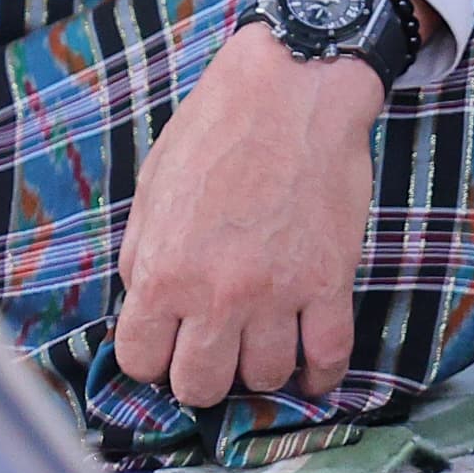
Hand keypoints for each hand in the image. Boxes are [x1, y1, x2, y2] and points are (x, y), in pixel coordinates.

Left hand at [112, 24, 384, 413]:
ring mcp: (279, 291)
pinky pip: (330, 355)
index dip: (154, 357)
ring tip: (265, 341)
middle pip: (202, 385)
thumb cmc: (217, 130)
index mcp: (163, 273)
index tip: (171, 343)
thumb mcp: (152, 190)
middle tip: (217, 346)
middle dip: (204, 374)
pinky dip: (322, 374)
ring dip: (262, 367)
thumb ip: (142, 258)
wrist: (293, 88)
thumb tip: (146, 307)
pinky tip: (313, 367)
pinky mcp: (331, 280)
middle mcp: (216, 294)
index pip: (142, 363)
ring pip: (266, 377)